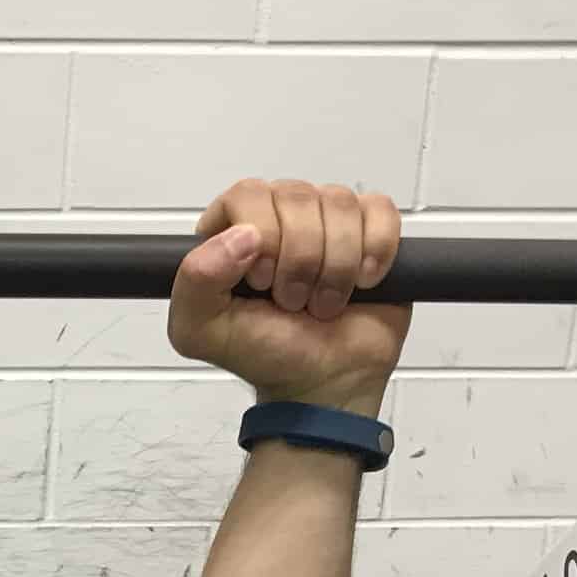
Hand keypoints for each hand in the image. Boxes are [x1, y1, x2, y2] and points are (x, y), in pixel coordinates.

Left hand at [169, 179, 408, 416]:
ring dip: (336, 265)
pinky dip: (376, 249)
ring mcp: (327, 222)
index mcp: (232, 230)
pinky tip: (363, 282)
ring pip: (340, 202)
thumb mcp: (201, 331)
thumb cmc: (264, 354)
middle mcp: (280, 217)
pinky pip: (381, 211)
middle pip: (297, 195)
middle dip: (300, 258)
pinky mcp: (371, 232)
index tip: (261, 281)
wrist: (322, 382)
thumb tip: (241, 235)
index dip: (261, 233)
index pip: (247, 193)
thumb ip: (195, 281)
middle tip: (292, 301)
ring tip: (323, 302)